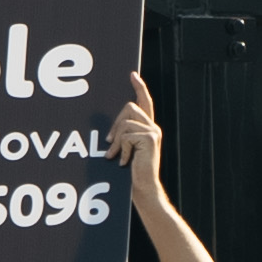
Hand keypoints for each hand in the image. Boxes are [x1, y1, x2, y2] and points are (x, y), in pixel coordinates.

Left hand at [107, 76, 162, 197]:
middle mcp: (153, 126)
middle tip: (109, 142)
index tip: (132, 75)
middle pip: (129, 107)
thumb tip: (110, 132)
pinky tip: (125, 161)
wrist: (144, 187)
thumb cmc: (132, 171)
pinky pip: (126, 135)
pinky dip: (122, 150)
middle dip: (115, 124)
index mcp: (148, 127)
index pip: (145, 101)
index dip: (139, 87)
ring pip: (125, 122)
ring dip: (116, 141)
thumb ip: (123, 136)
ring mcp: (153, 131)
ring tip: (115, 155)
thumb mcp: (126, 149)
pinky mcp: (150, 138)